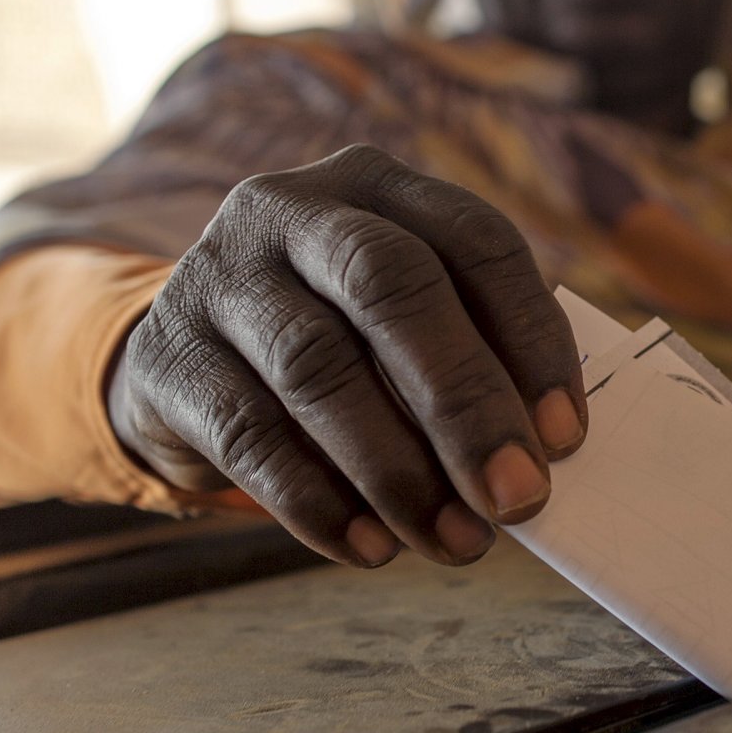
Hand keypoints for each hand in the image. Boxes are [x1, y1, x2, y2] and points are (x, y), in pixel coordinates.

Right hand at [106, 144, 585, 566]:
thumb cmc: (337, 344)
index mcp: (377, 184)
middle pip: (391, 287)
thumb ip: (466, 360)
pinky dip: (319, 502)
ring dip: (398, 470)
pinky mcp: (166, 357)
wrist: (186, 361)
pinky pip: (249, 435)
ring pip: (317, 366)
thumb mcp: (398, 324)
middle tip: (518, 497)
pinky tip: (372, 547)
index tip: (566, 438)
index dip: (530, 337)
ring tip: (456, 540)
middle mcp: (292, 210)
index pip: (475, 239)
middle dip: (465, 400)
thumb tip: (535, 458)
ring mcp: (217, 276)